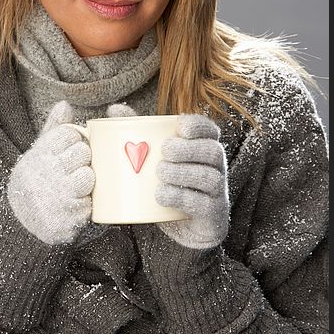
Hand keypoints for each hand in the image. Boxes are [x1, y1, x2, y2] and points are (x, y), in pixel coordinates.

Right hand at [7, 101, 101, 244]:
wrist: (22, 224)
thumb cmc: (39, 180)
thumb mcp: (41, 153)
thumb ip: (55, 128)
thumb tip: (64, 103)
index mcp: (39, 154)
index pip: (70, 134)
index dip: (79, 140)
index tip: (76, 148)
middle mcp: (43, 174)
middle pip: (82, 153)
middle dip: (87, 159)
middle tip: (80, 168)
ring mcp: (53, 197)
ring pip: (88, 177)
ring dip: (90, 182)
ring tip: (81, 186)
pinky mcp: (64, 220)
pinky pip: (89, 204)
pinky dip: (89, 206)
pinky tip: (80, 205)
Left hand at [107, 103, 228, 249]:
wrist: (181, 225)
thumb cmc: (167, 180)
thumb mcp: (154, 156)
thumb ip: (139, 131)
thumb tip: (115, 109)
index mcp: (204, 146)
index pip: (210, 130)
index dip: (198, 126)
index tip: (180, 127)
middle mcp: (216, 167)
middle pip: (212, 151)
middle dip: (189, 149)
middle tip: (164, 151)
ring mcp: (217, 191)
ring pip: (210, 177)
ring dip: (183, 173)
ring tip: (159, 173)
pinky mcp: (212, 214)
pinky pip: (203, 204)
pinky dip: (181, 198)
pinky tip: (161, 195)